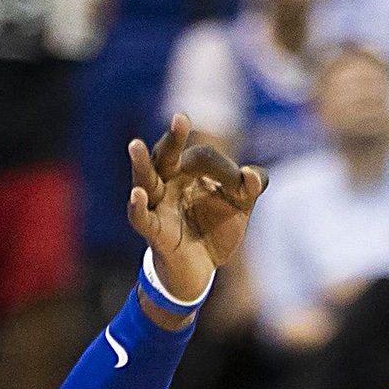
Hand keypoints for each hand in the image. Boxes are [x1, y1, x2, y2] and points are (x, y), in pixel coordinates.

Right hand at [127, 114, 266, 304]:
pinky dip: (137, 207)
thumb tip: (252, 175)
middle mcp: (168, 183)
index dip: (225, 171)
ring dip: (141, 163)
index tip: (242, 188)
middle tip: (180, 118)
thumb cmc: (216, 230)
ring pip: (145, 179)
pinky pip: (141, 217)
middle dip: (174, 138)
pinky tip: (136, 195)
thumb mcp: (240, 207)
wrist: (200, 270)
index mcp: (188, 172)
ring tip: (135, 145)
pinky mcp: (154, 231)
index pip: (203, 157)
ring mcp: (158, 205)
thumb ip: (250, 188)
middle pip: (166, 155)